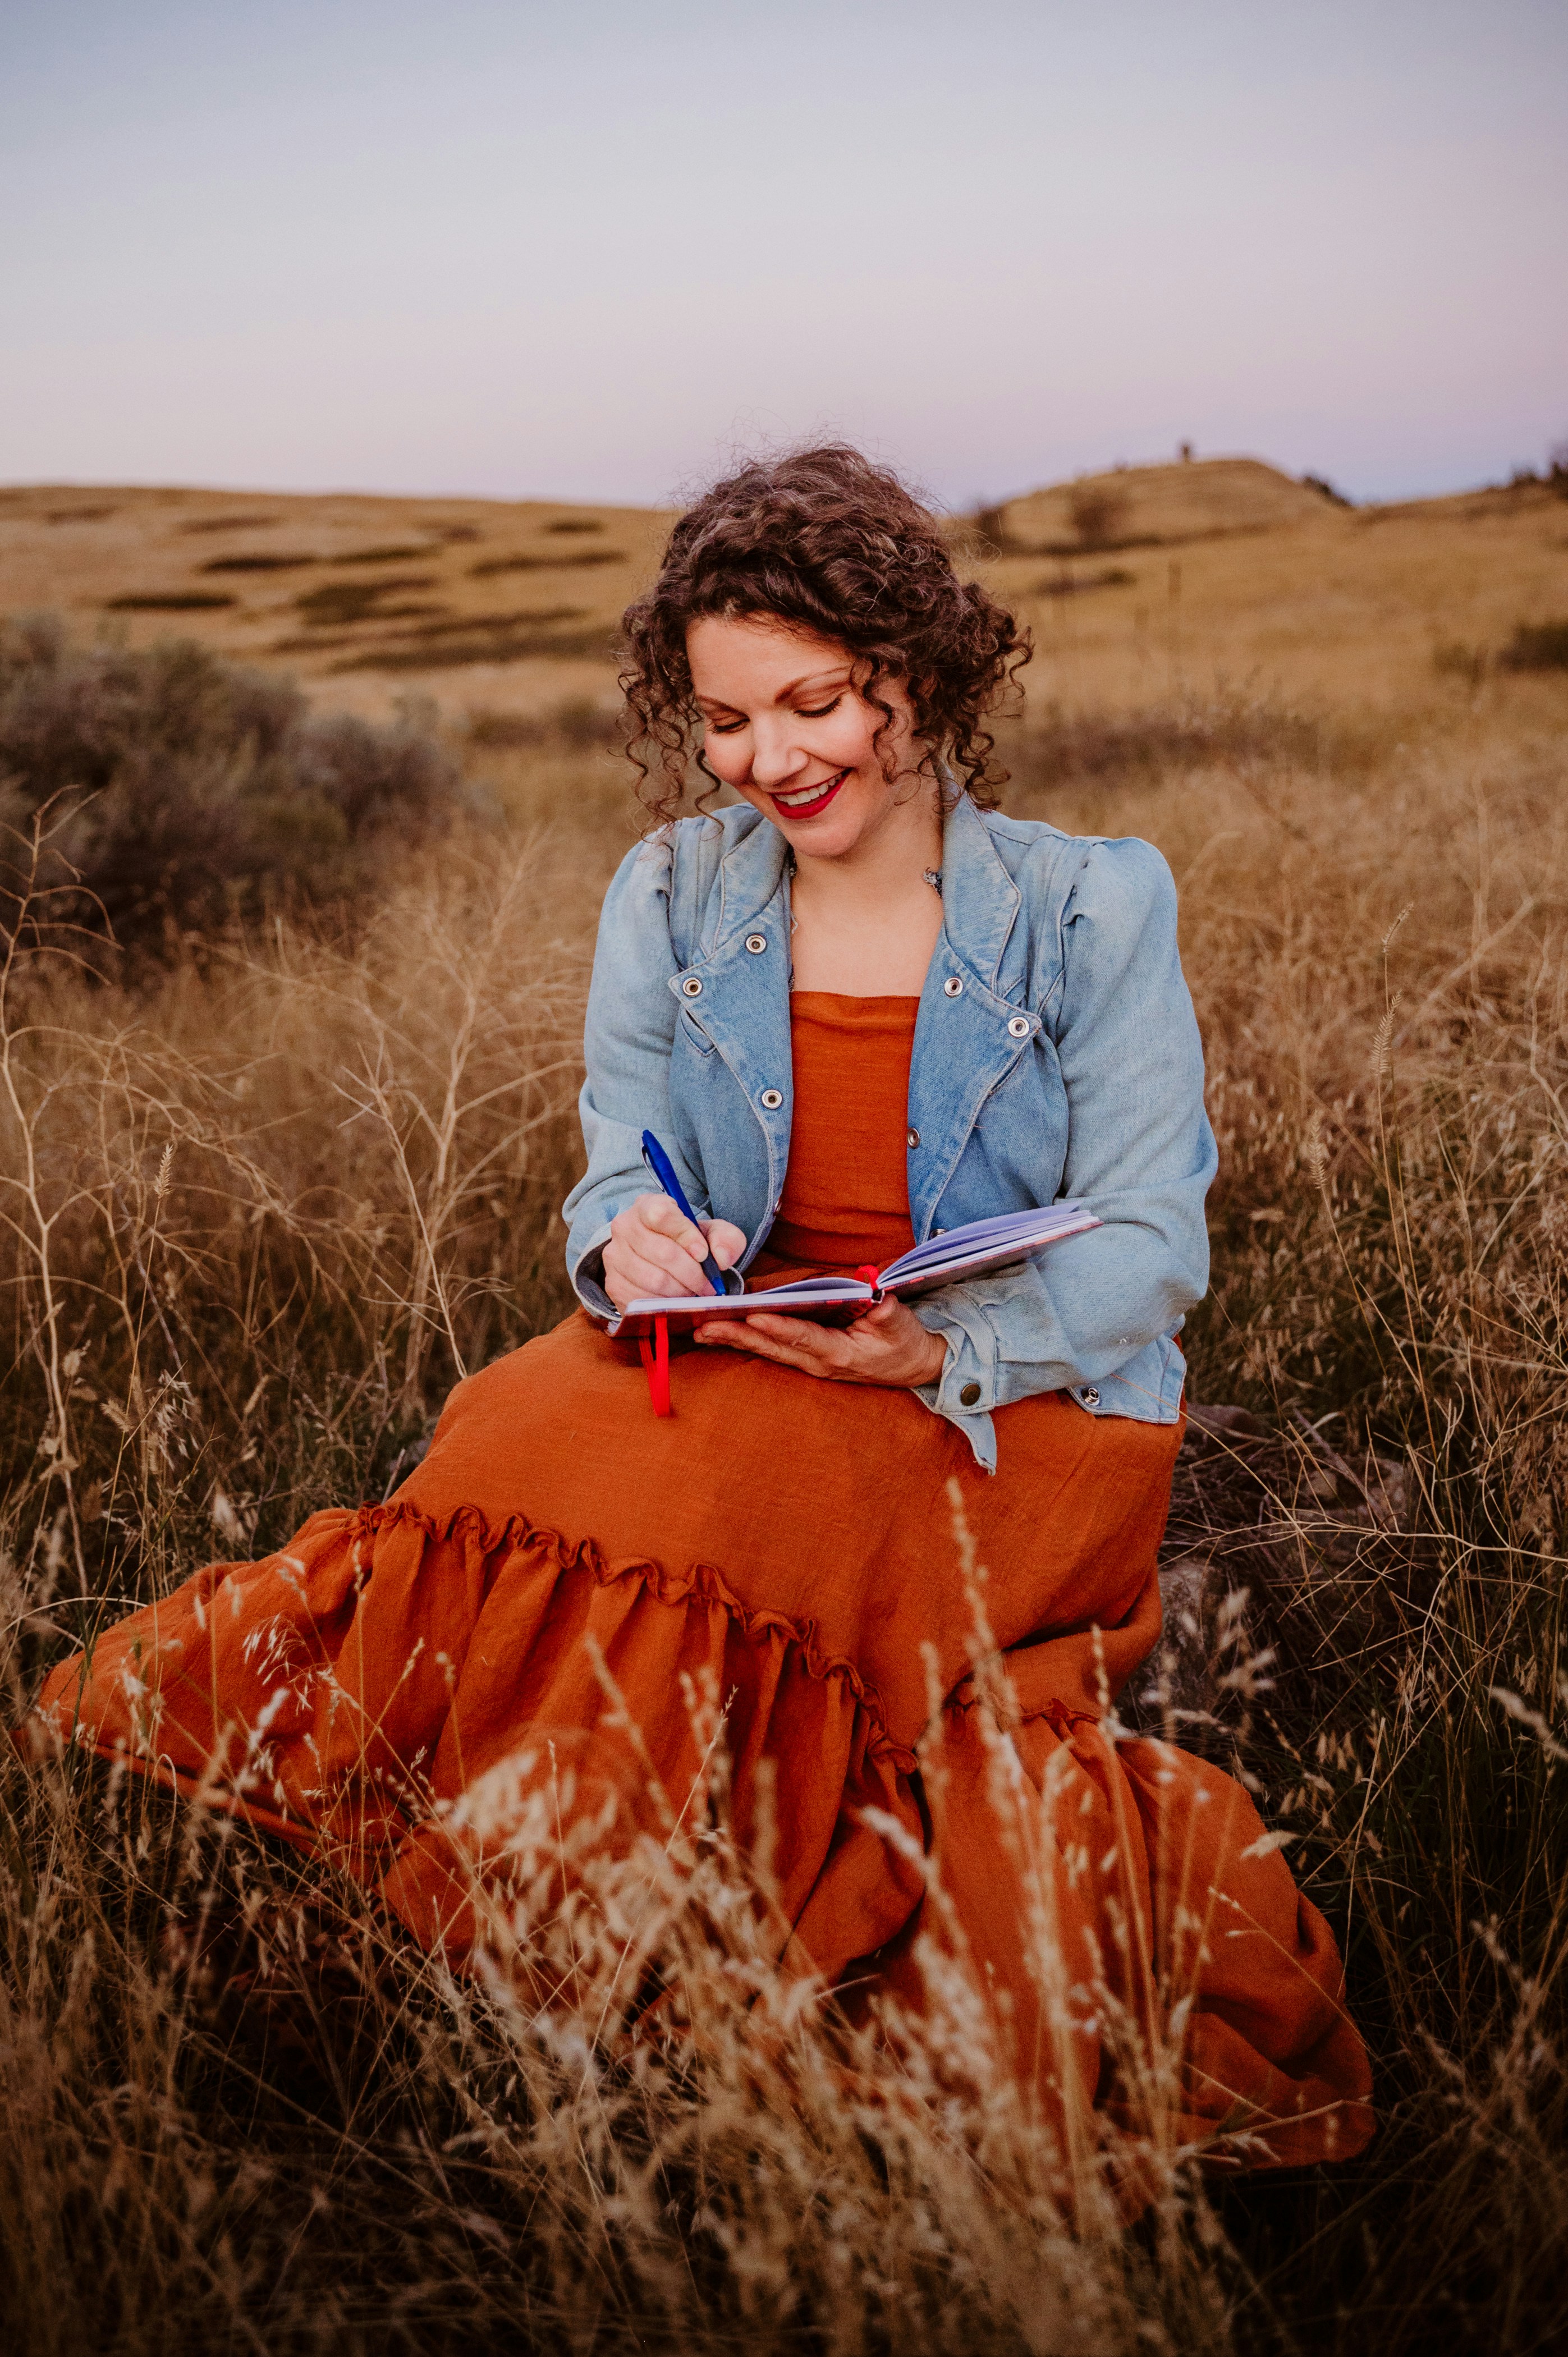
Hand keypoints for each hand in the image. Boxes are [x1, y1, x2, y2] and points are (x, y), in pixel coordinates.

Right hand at [602, 1193, 746, 1309]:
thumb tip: (720, 1258)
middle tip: (708, 1285)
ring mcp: (614, 1256)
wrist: (664, 1261)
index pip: (661, 1215)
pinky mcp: (613, 1284)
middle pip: (662, 1252)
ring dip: (681, 1291)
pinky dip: (665, 1304)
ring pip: (654, 1279)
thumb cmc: (690, 1243)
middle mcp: (624, 1226)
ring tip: (694, 1293)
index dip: (686, 1235)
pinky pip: (642, 1299)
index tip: (703, 1255)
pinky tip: (675, 1301)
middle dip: (692, 1273)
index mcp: (647, 1205)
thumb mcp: (714, 1233)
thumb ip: (726, 1239)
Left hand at [692, 1295, 947, 1388]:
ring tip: (700, 1329)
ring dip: (734, 1339)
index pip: (804, 1337)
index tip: (752, 1316)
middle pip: (773, 1346)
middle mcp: (818, 1362)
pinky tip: (722, 1333)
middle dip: (737, 1335)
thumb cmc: (906, 1342)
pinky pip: (771, 1350)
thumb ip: (887, 1309)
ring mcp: (810, 1364)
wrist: (914, 1368)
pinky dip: (746, 1340)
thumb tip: (874, 1292)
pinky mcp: (807, 1360)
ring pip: (766, 1350)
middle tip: (703, 1325)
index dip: (778, 1327)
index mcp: (840, 1353)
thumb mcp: (902, 1324)